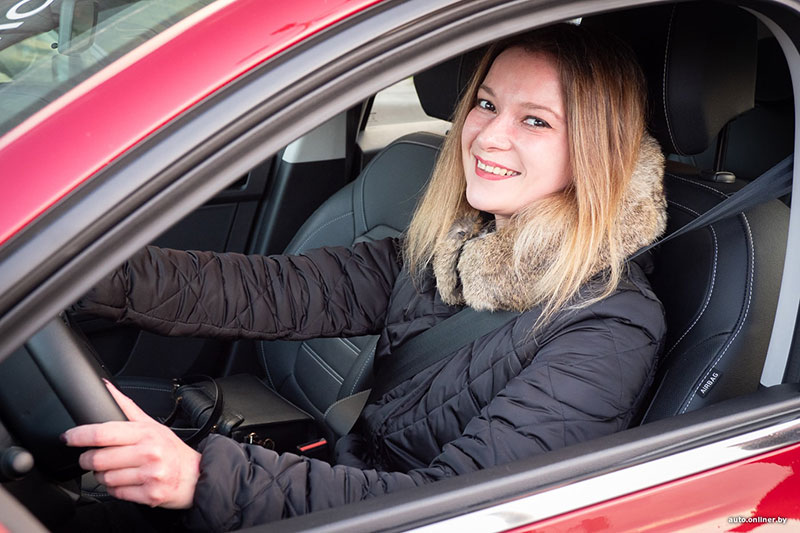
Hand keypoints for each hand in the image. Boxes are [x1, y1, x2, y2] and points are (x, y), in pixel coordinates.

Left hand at [62, 381, 200, 508]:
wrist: (195, 475)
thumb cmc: (171, 450)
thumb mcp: (152, 424)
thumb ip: (126, 407)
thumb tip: (106, 387)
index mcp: (146, 433)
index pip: (103, 433)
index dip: (79, 435)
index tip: (68, 437)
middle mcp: (149, 453)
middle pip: (99, 458)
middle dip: (88, 460)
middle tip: (92, 458)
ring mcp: (150, 475)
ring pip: (105, 478)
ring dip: (102, 476)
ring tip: (114, 470)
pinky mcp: (149, 495)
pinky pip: (116, 493)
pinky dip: (115, 489)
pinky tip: (124, 482)